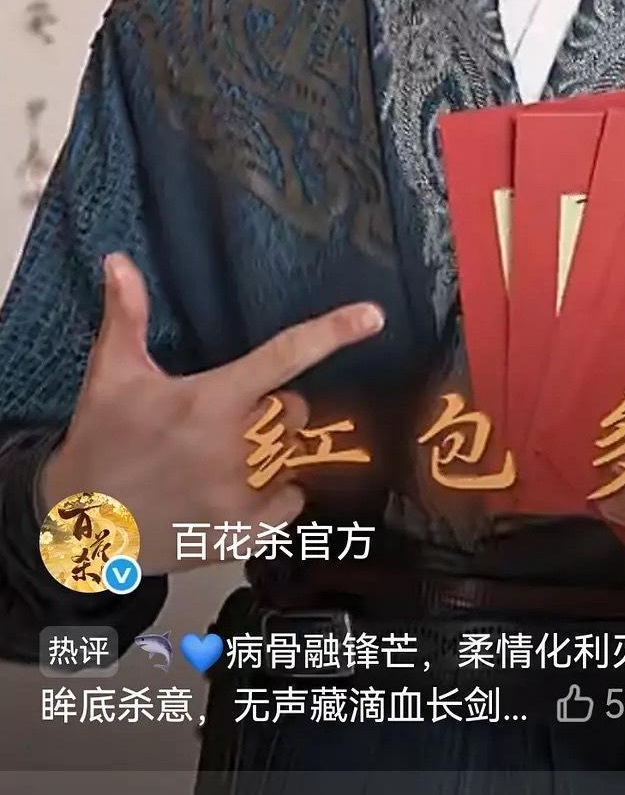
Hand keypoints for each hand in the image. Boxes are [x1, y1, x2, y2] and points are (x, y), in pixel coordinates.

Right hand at [40, 252, 384, 575]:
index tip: (373, 315)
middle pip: (292, 411)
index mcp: (210, 401)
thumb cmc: (100, 443)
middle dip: (272, 409)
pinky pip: (290, 502)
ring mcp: (240, 495)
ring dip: (268, 453)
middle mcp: (232, 447)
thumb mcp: (111, 375)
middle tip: (227, 417)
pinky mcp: (241, 534)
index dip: (332, 332)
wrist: (80, 527)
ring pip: (289, 456)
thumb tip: (119, 260)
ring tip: (220, 457)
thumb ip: (126, 315)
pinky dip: (275, 496)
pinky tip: (238, 489)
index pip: (283, 357)